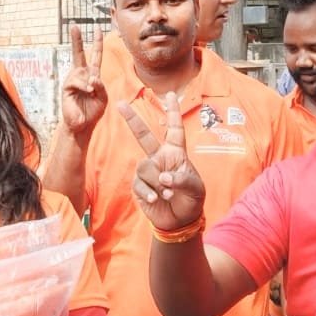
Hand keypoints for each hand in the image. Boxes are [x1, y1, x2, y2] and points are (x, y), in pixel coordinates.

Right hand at [60, 25, 107, 137]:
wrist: (82, 125)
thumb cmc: (93, 111)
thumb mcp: (103, 97)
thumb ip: (101, 86)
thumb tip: (92, 78)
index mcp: (92, 75)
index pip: (96, 56)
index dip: (97, 42)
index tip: (97, 29)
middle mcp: (81, 75)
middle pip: (78, 53)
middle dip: (76, 39)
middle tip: (73, 25)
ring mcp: (72, 80)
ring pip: (82, 72)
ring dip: (89, 82)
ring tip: (91, 92)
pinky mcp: (66, 87)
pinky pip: (77, 81)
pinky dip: (84, 86)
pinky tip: (87, 91)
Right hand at [118, 92, 204, 231]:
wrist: (179, 221)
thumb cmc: (191, 200)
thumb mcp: (195, 189)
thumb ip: (182, 179)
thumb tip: (163, 176)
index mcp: (176, 153)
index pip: (174, 129)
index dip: (172, 112)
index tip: (171, 94)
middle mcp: (159, 158)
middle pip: (143, 135)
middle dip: (132, 119)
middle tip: (120, 103)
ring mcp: (148, 171)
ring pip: (145, 168)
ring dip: (157, 182)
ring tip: (167, 194)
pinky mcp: (139, 186)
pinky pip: (139, 184)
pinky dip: (148, 192)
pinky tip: (156, 199)